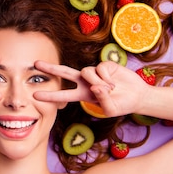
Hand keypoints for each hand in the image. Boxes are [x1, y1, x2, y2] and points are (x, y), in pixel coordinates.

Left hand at [33, 60, 149, 116]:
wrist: (137, 95)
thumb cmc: (122, 105)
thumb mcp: (111, 109)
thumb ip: (101, 100)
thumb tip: (95, 86)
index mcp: (83, 95)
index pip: (63, 95)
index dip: (50, 96)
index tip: (35, 96)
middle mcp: (85, 82)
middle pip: (64, 73)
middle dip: (50, 68)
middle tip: (35, 64)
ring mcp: (94, 72)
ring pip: (86, 72)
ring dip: (98, 83)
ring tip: (110, 89)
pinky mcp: (104, 65)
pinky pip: (100, 69)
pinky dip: (107, 77)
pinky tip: (115, 81)